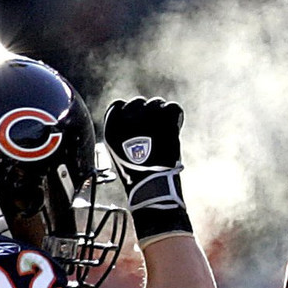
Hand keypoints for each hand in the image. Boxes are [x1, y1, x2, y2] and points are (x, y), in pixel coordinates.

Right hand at [101, 97, 192, 240]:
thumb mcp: (116, 150)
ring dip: (162, 114)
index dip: (130, 113)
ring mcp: (146, 117)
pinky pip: (173, 108)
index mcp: (111, 125)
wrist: (150, 185)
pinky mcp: (164, 121)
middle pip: (139, 102)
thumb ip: (122, 131)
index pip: (118, 105)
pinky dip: (176, 116)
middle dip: (148, 113)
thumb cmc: (135, 172)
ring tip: (164, 131)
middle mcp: (126, 117)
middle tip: (154, 130)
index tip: (138, 125)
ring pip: (157, 103)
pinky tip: (175, 126)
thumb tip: (132, 119)